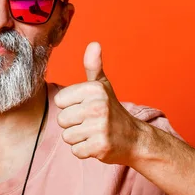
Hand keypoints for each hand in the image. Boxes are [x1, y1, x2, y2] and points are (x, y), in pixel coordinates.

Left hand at [54, 42, 145, 165]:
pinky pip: (75, 151)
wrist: (135, 139)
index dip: (70, 107)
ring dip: (78, 138)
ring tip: (94, 133)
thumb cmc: (112, 110)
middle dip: (74, 124)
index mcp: (93, 89)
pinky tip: (97, 144)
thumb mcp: (102, 85)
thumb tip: (94, 43)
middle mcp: (97, 106)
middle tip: (91, 122)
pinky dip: (84, 150)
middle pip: (62, 120)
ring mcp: (99, 127)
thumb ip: (93, 66)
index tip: (86, 107)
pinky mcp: (100, 146)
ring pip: (67, 136)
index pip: (59, 101)